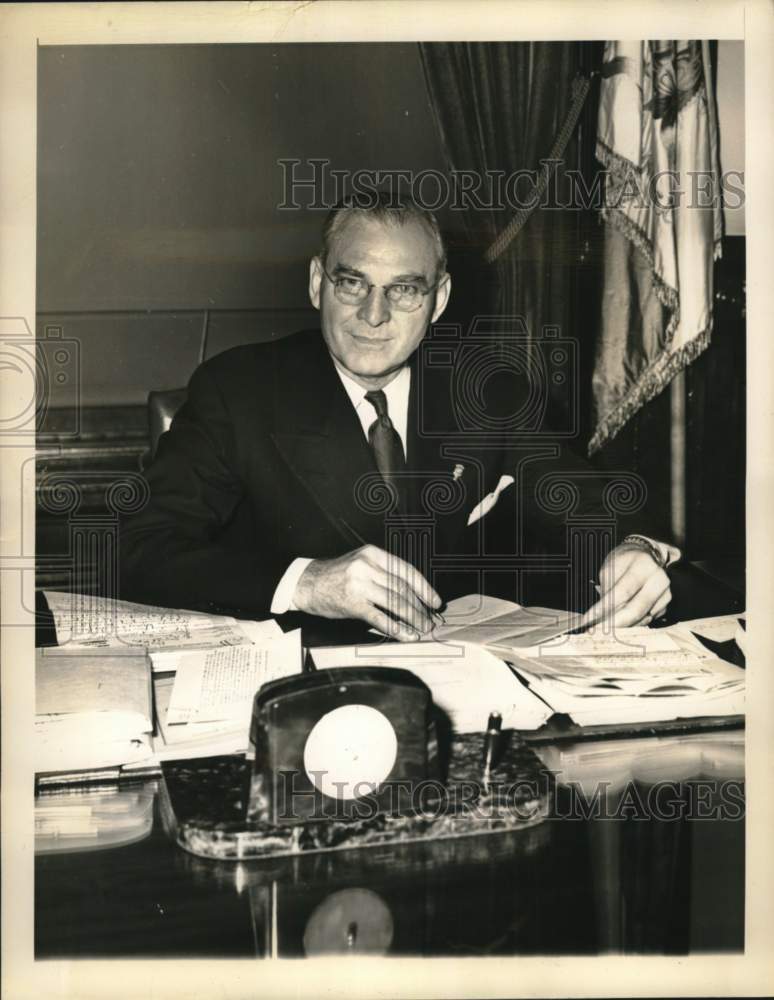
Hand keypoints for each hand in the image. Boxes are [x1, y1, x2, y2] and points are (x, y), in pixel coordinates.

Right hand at [293, 545, 441, 640]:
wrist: (306, 583)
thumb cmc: (336, 576)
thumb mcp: (361, 564)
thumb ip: (383, 574)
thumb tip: (412, 594)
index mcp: (372, 554)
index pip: (406, 570)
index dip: (424, 588)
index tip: (435, 601)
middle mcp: (367, 566)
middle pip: (402, 588)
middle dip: (420, 607)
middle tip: (430, 621)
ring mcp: (359, 584)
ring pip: (395, 602)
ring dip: (412, 618)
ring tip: (422, 629)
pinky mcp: (352, 603)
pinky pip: (379, 617)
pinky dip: (395, 628)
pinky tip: (405, 635)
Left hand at [582, 543, 671, 628]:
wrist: (645, 557)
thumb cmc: (624, 562)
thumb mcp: (610, 568)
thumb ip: (607, 590)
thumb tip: (599, 615)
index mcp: (644, 565)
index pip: (622, 591)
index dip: (604, 607)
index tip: (589, 619)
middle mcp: (659, 579)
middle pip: (636, 609)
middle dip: (614, 623)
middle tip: (596, 630)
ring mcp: (666, 594)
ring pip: (642, 618)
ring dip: (622, 627)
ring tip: (603, 630)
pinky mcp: (666, 605)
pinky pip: (647, 620)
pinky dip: (632, 624)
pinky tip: (619, 626)